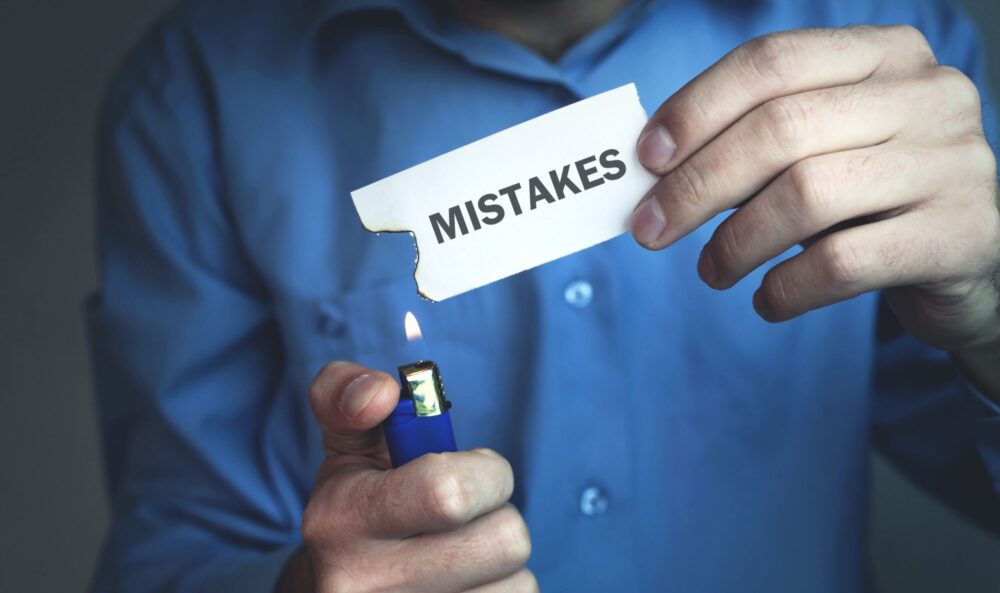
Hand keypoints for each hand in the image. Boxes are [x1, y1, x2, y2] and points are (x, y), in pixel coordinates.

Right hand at [277, 361, 535, 592]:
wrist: (338, 592)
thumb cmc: (358, 508)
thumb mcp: (345, 449)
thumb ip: (346, 395)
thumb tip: (379, 393)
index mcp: (339, 521)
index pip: (449, 493)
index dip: (486, 472)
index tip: (472, 469)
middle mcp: (363, 586)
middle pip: (505, 540)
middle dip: (500, 515)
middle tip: (469, 515)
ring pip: (519, 582)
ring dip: (502, 561)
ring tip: (461, 556)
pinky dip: (504, 590)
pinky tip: (467, 585)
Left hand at [630, 26, 999, 354]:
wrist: (965, 258)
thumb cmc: (868, 198)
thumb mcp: (817, 151)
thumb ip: (751, 143)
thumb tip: (653, 169)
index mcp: (885, 53)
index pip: (771, 62)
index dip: (696, 109)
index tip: (646, 159)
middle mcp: (930, 94)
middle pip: (780, 128)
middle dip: (696, 185)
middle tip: (651, 229)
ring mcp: (954, 162)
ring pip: (807, 195)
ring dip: (735, 242)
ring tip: (711, 271)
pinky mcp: (962, 235)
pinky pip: (843, 263)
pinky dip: (786, 288)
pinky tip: (766, 301)